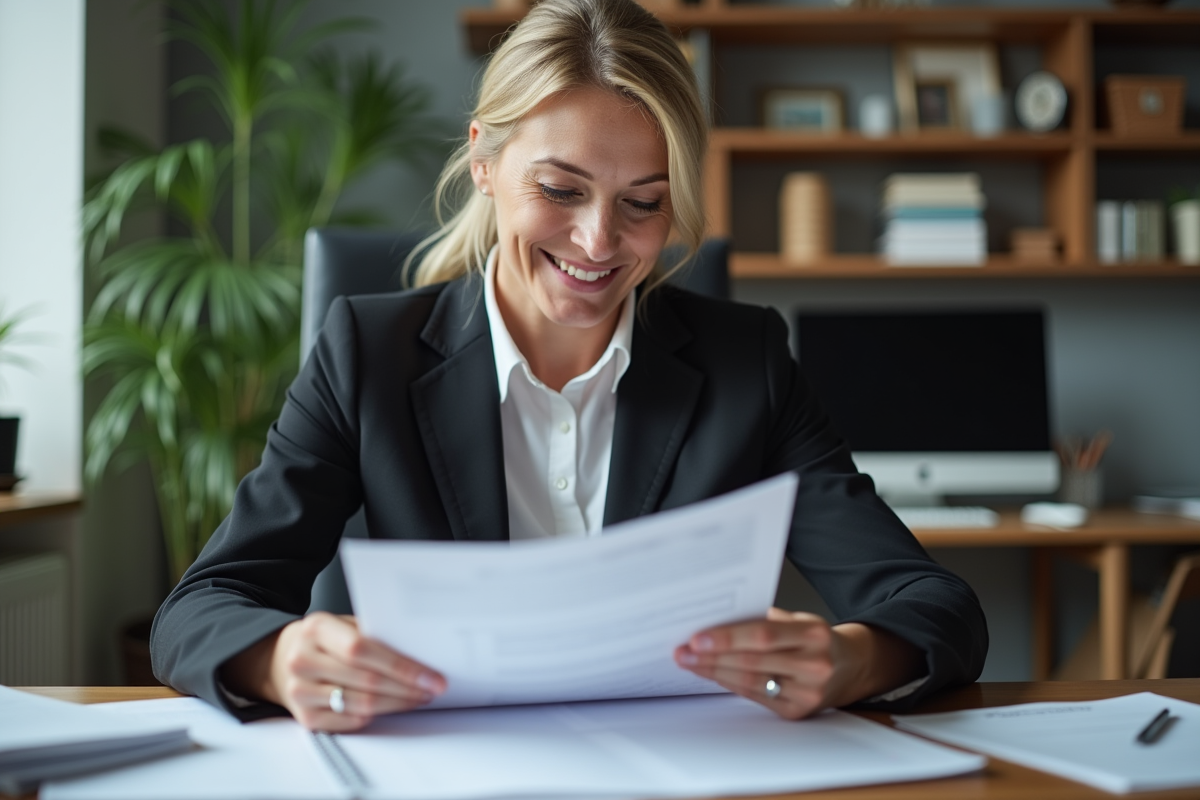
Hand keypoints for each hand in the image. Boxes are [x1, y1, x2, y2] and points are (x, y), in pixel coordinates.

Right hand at [221, 612, 445, 730]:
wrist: (280, 660)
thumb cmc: (321, 640)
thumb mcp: (341, 624)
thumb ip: (372, 634)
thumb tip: (419, 652)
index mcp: (316, 627)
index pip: (361, 649)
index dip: (400, 665)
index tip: (430, 675)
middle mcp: (303, 659)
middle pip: (366, 680)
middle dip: (408, 687)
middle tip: (433, 688)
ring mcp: (300, 691)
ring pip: (361, 705)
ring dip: (398, 703)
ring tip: (419, 697)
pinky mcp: (304, 718)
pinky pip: (351, 721)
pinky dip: (378, 716)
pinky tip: (395, 706)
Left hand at [673, 608, 921, 719]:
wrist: (850, 666)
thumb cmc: (816, 638)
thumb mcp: (799, 619)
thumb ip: (763, 620)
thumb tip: (715, 620)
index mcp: (813, 634)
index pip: (763, 636)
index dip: (727, 638)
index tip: (697, 638)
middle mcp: (814, 665)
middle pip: (752, 662)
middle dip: (712, 658)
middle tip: (683, 652)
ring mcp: (808, 693)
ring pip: (750, 682)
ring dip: (714, 673)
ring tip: (690, 663)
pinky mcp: (798, 712)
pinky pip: (756, 697)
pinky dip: (730, 684)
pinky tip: (712, 675)